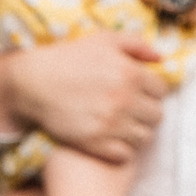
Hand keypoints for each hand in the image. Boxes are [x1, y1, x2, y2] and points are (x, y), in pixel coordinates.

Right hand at [0, 33, 168, 163]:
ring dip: (135, 132)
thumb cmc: (68, 58)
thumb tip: (160, 58)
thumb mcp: (103, 40)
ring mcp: (110, 124)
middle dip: (146, 113)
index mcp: (131, 73)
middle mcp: (125, 100)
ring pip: (143, 137)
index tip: (137, 93)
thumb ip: (136, 44)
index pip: (161, 91)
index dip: (150, 92)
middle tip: (131, 111)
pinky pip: (124, 154)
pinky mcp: (95, 143)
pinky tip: (110, 140)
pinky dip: (121, 149)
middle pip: (156, 116)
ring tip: (122, 127)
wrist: (34, 82)